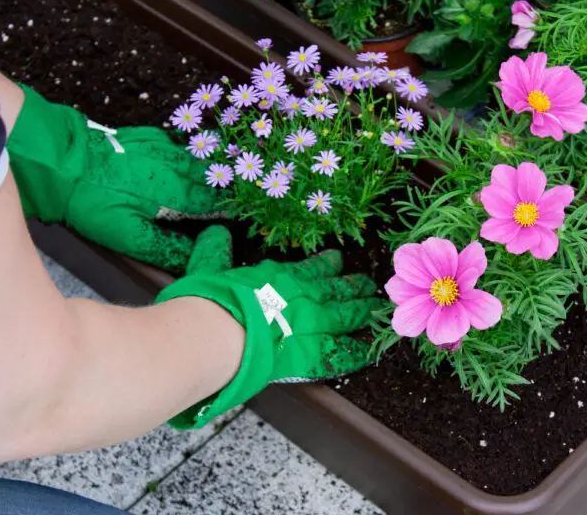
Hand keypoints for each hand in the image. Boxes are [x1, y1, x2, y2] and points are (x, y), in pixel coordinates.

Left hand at [7, 85, 219, 272]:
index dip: (224, 213)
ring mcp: (161, 147)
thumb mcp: (127, 235)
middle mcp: (175, 166)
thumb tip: (194, 255)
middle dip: (217, 193)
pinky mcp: (145, 137)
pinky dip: (182, 159)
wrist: (60, 160)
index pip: (211, 205)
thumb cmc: (94, 203)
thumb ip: (165, 246)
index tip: (232, 220)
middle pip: (208, 180)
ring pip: (194, 162)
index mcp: (175, 192)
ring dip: (203, 175)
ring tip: (207, 187)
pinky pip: (175, 148)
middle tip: (223, 206)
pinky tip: (178, 166)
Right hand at [158, 225, 383, 428]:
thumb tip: (215, 231)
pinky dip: (358, 352)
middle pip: (337, 289)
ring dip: (363, 311)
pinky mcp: (311, 355)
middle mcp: (303, 298)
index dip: (327, 264)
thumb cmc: (212, 301)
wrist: (217, 333)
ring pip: (347, 315)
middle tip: (370, 284)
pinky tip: (371, 351)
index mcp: (281, 278)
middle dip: (354, 286)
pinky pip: (341, 354)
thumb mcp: (209, 266)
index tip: (338, 260)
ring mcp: (311, 325)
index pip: (312, 268)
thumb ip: (215, 250)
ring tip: (377, 307)